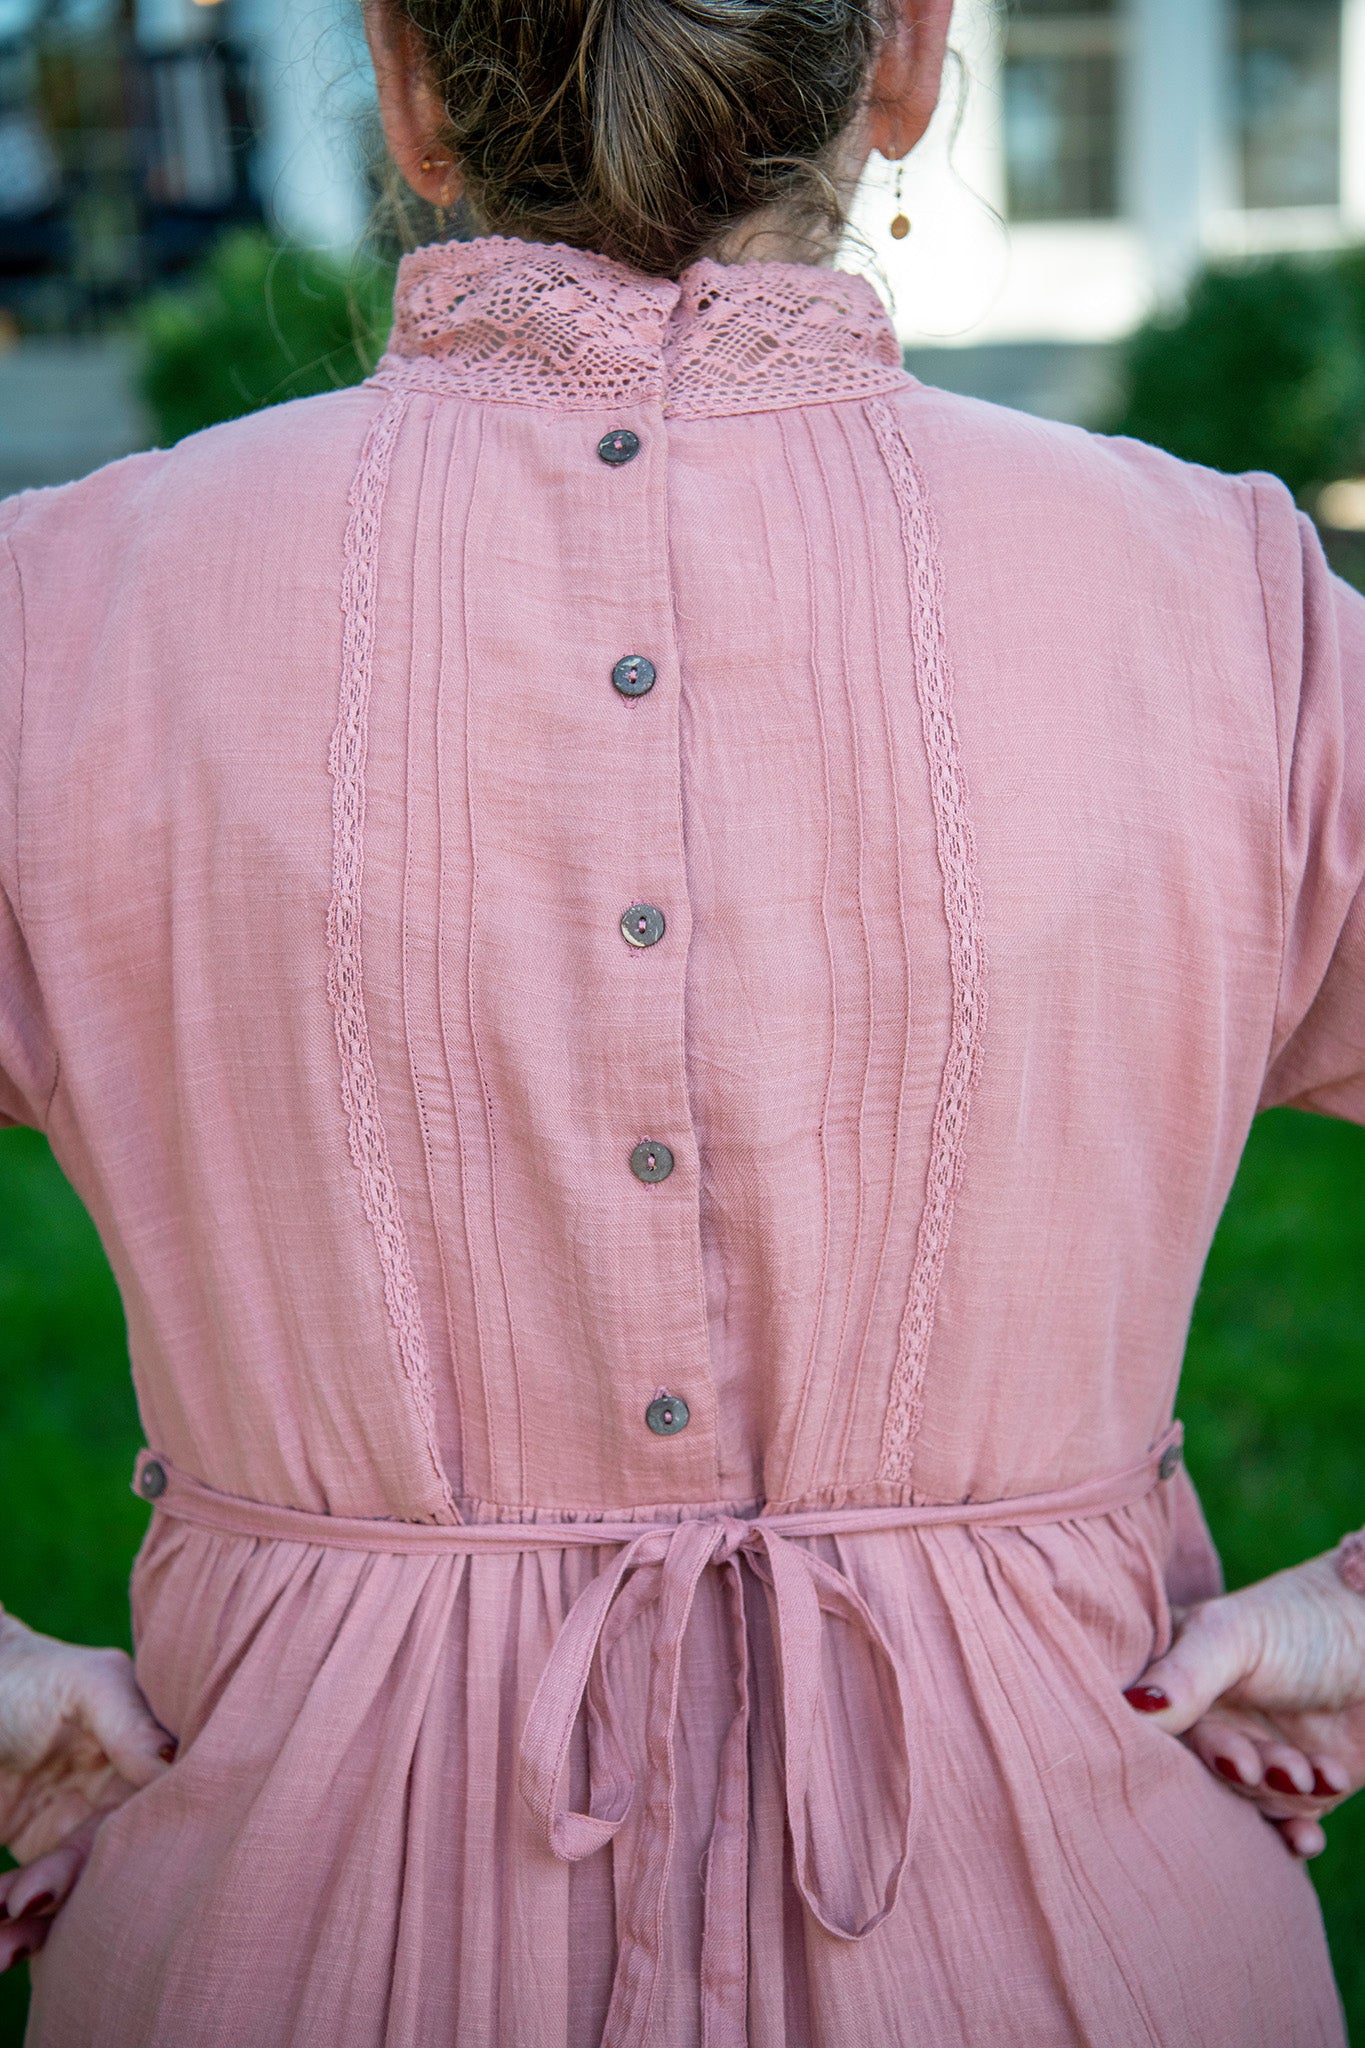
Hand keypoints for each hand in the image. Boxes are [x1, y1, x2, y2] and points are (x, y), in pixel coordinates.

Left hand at [0, 1608, 175, 1968]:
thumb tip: (176, 1763)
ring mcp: (74, 1831)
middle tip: (21, 1905)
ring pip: (68, 1896)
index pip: (151, 1817)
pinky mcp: (38, 1853)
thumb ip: (132, 1721)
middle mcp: (117, 1801)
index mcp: (146, 1759)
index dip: (123, 1856)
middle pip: (106, 1867)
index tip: (67, 1881)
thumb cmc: (33, 1673)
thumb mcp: (89, 1683)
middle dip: (63, 1897)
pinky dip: (13, 1927)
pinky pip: (31, 1903)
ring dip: (32, 1930)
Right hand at [1124, 1551, 1364, 1859]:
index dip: (1183, 1751)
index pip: (1153, 1724)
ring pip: (1245, 1800)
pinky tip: (1309, 1838)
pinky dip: (1294, 1835)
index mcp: (1176, 1673)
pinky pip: (1281, 1824)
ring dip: (1284, 1795)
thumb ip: (1183, 1675)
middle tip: (1275, 1769)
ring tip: (1317, 1773)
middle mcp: (1207, 1716)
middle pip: (1203, 1769)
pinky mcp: (1293, 1781)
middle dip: (1245, 1774)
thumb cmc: (1303, 1620)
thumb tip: (1130, 1710)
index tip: (1235, 1758)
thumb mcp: (1232, 1635)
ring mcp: (1250, 1750)